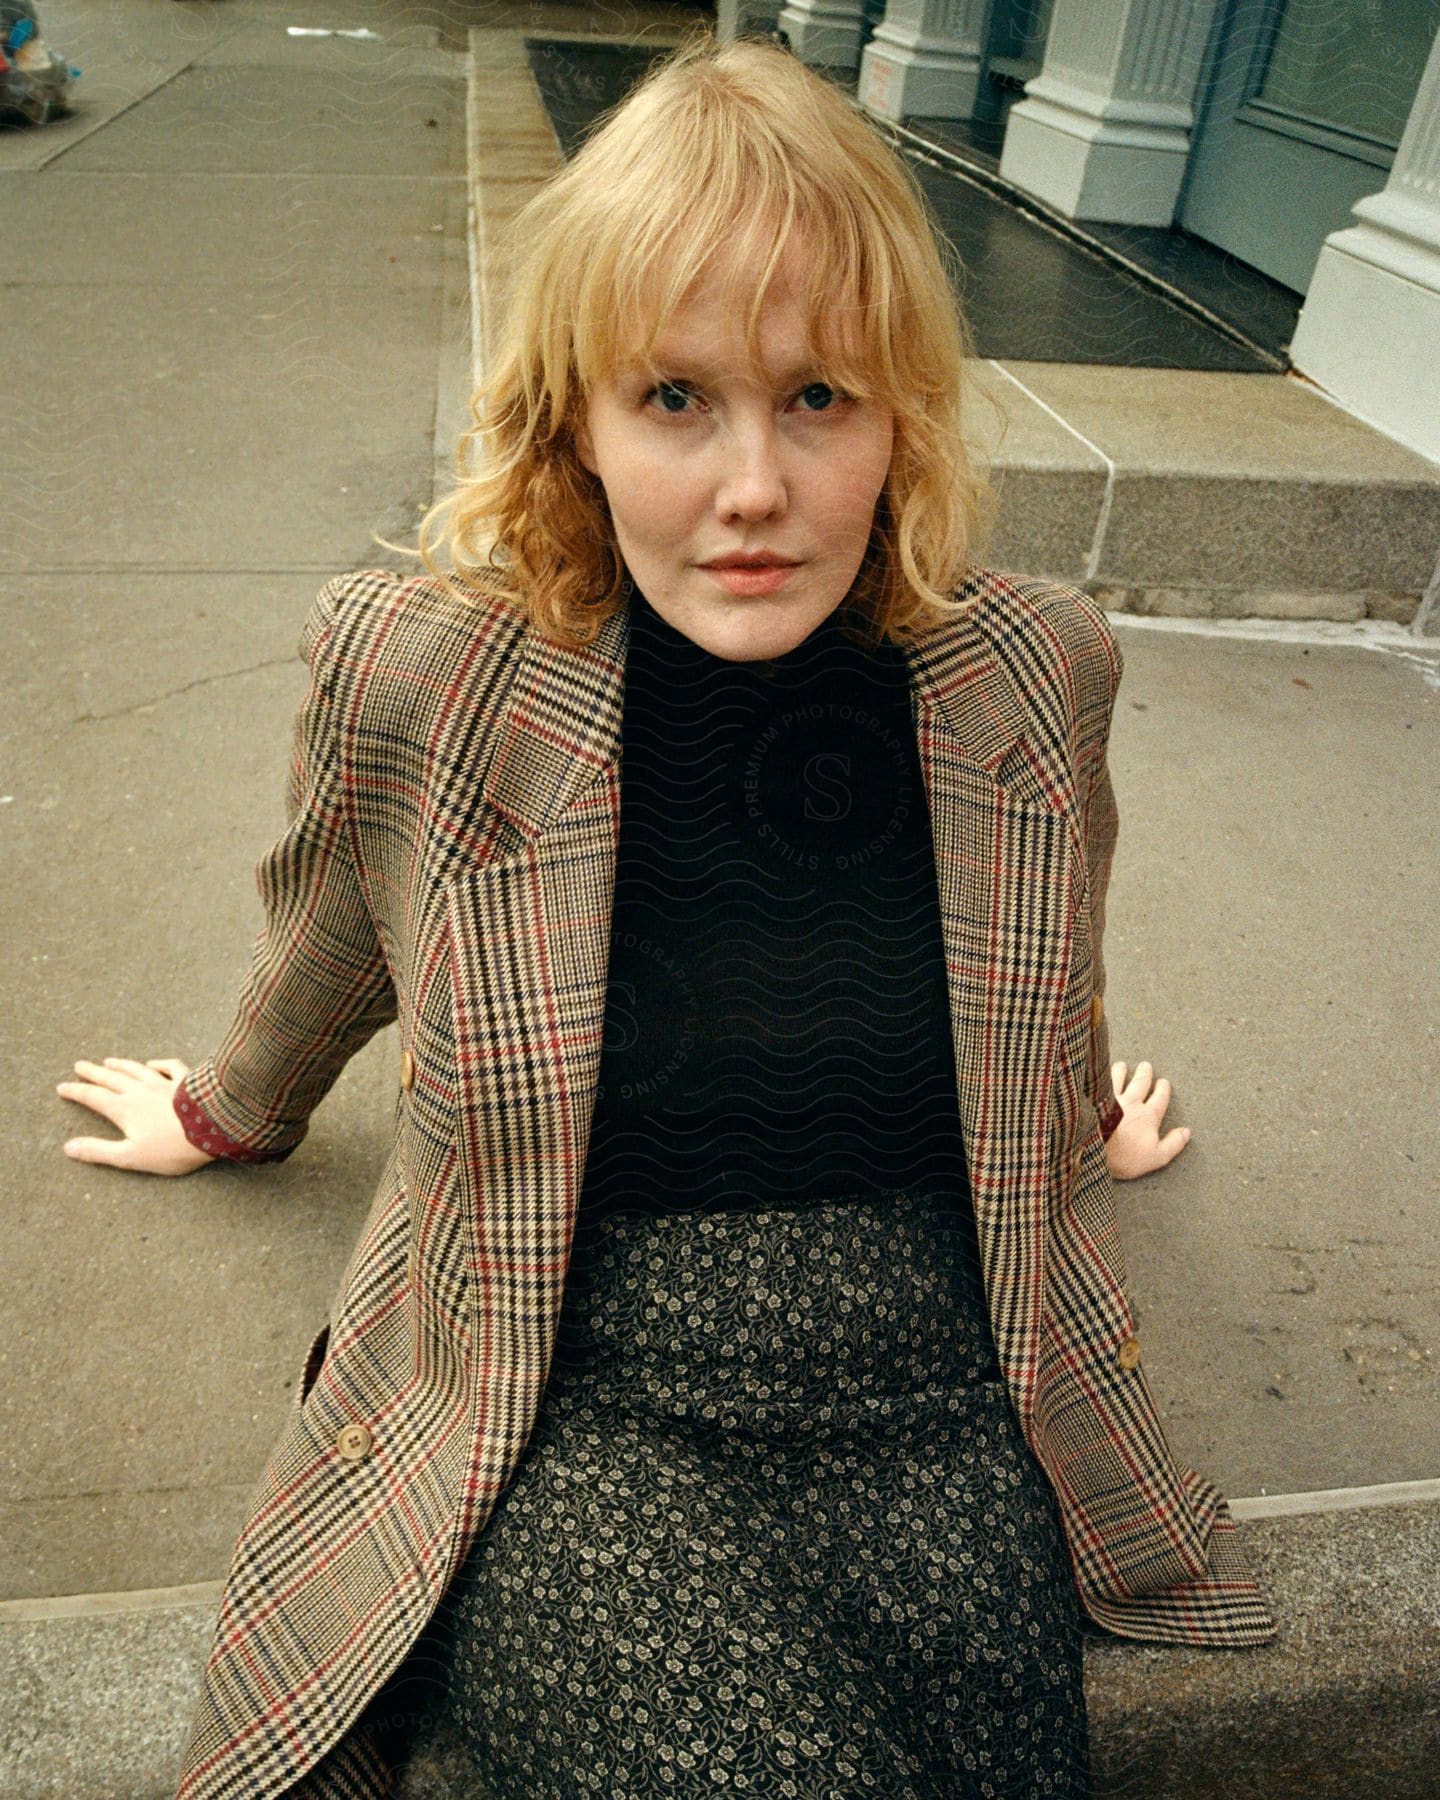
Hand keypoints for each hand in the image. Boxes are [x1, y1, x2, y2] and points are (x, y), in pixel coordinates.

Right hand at [57, 1057, 216, 1175]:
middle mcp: (141, 1091)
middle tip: (79, 1065)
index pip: (93, 1097)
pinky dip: (160, 1063)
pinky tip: (153, 1063)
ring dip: (121, 1065)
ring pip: (137, 1069)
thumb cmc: (171, 1148)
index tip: (62, 1087)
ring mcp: (164, 1084)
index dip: (76, 1092)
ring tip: (108, 1060)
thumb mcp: (130, 1156)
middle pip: (111, 1078)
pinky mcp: (186, 1082)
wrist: (212, 1129)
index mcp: (124, 1108)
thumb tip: (69, 1147)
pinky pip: (170, 1067)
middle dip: (93, 1072)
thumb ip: (99, 1151)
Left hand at [1105, 1059, 1190, 1180]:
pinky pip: (1099, 1083)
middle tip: (1146, 1065)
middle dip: (1144, 1074)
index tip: (1164, 1082)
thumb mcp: (1156, 1156)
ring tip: (1122, 1065)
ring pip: (1117, 1079)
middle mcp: (1131, 1102)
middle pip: (1140, 1084)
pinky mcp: (1093, 1099)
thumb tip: (1187, 1132)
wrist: (1095, 1147)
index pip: (1159, 1098)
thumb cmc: (1125, 1155)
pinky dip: (1101, 1076)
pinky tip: (1098, 1073)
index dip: (1162, 1090)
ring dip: (1121, 1071)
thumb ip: (1173, 1144)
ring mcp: (1111, 1098)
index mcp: (1148, 1116)